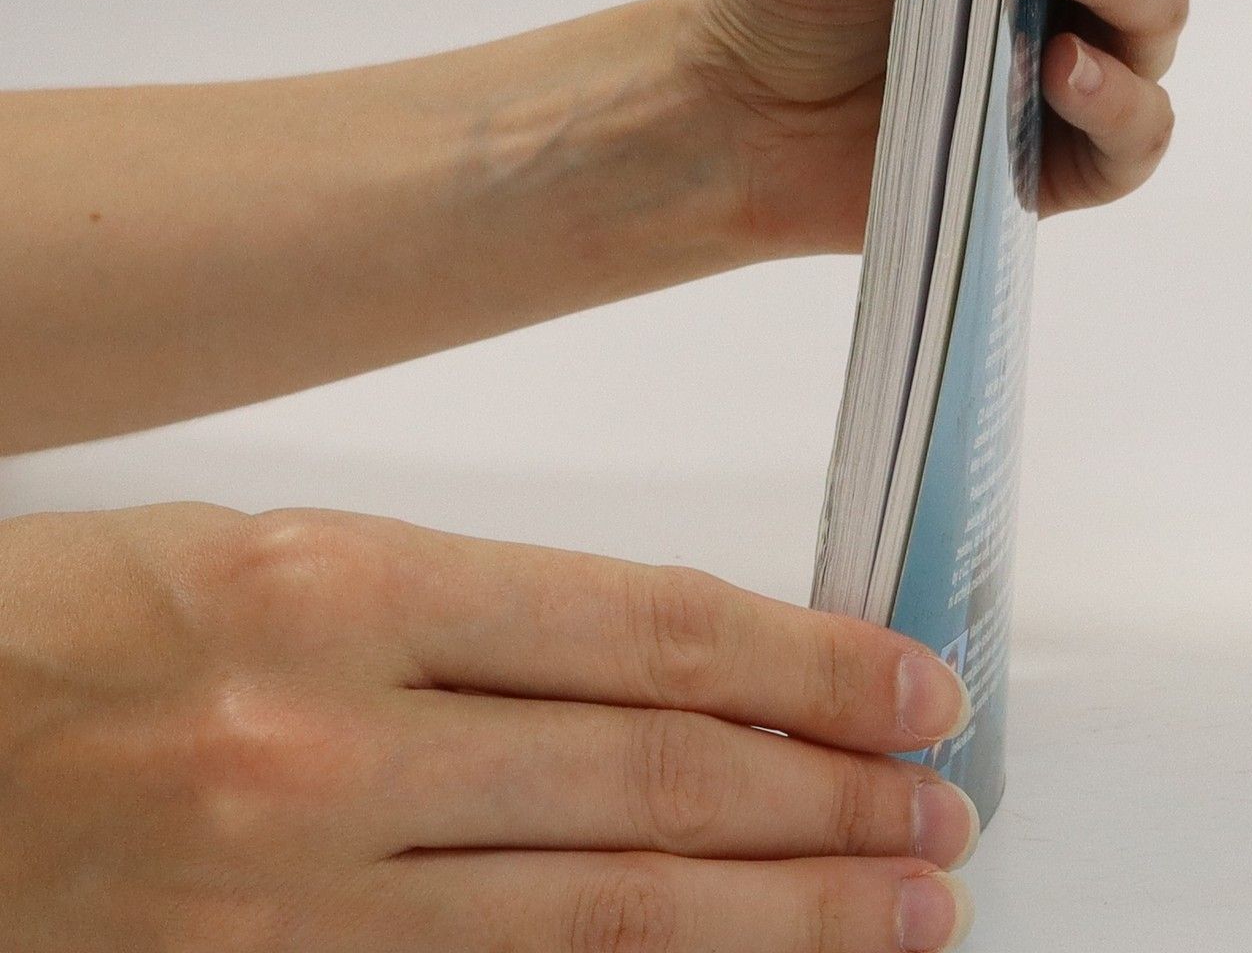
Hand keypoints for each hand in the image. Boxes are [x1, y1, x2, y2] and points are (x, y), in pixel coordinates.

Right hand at [0, 505, 977, 951]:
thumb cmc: (80, 625)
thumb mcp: (288, 556)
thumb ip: (479, 616)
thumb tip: (675, 665)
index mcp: (343, 586)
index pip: (650, 628)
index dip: (810, 664)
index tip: (915, 687)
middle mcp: (330, 744)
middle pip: (654, 780)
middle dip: (828, 802)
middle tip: (944, 817)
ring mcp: (293, 896)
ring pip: (601, 917)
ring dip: (779, 918)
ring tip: (905, 914)